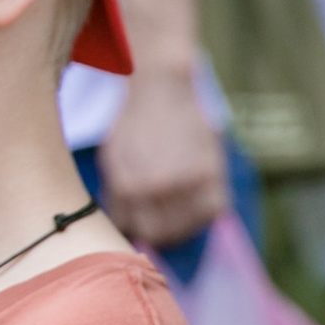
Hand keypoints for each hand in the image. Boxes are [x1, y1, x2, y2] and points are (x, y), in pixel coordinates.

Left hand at [96, 67, 226, 248]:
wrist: (161, 91)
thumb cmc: (132, 126)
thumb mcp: (111, 160)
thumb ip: (118, 196)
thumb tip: (126, 228)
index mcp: (127, 185)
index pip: (133, 229)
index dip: (136, 229)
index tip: (142, 224)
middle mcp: (157, 187)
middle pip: (160, 234)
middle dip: (158, 231)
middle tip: (161, 220)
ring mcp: (186, 181)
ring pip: (188, 227)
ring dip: (183, 224)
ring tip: (177, 209)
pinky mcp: (213, 172)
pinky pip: (213, 212)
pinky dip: (206, 212)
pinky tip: (196, 203)